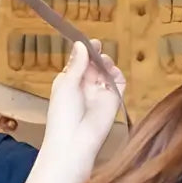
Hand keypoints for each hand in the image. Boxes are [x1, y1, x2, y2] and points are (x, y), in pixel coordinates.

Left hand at [40, 41, 125, 160]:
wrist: (74, 141)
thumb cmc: (63, 114)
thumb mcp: (66, 85)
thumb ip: (76, 65)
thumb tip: (81, 44)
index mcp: (69, 82)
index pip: (78, 62)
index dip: (84, 52)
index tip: (88, 42)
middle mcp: (85, 86)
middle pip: (94, 65)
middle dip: (96, 55)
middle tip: (98, 47)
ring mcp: (100, 93)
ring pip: (107, 72)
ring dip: (106, 63)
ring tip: (104, 62)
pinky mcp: (113, 100)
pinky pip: (118, 83)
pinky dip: (117, 75)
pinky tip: (112, 71)